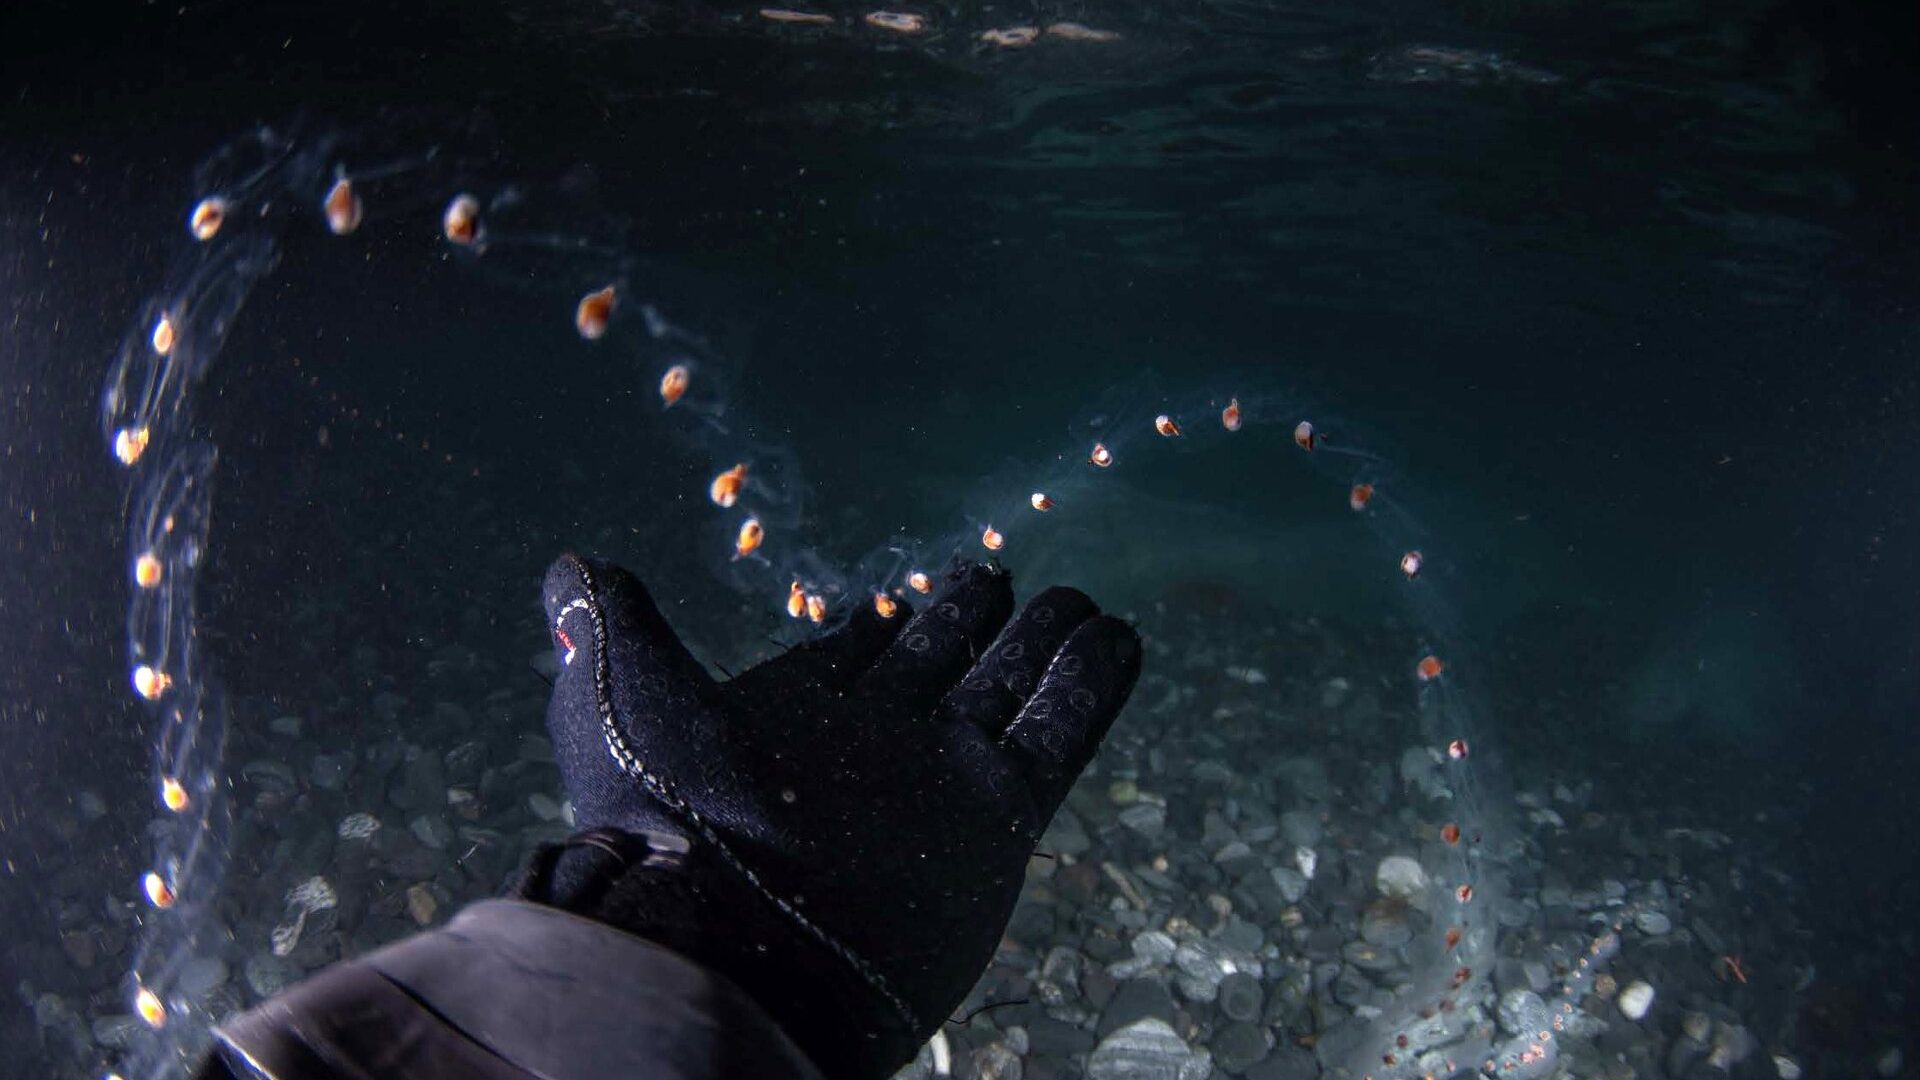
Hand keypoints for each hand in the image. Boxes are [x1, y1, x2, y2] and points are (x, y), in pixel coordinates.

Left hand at [528, 555, 1141, 1076]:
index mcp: (790, 721)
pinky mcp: (996, 817)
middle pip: (944, 664)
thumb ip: (606, 623)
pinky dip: (1094, 685)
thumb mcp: (613, 691)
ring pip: (1011, 692)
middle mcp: (871, 749)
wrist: (732, 939)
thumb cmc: (663, 816)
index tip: (921, 588)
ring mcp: (937, 782)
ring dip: (1049, 647)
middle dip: (978, 621)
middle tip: (1011, 578)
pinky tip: (1120, 640)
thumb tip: (570, 564)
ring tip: (1086, 603)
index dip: (891, 618)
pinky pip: (1060, 734)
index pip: (859, 653)